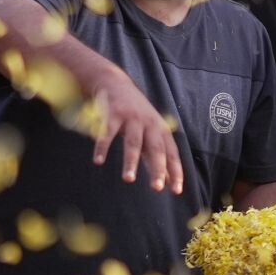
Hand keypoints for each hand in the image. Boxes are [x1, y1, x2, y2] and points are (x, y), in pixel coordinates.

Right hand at [81, 62, 183, 192]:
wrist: (116, 84)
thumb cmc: (136, 115)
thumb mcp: (150, 132)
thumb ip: (157, 155)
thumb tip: (166, 181)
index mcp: (161, 130)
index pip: (171, 153)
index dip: (175, 171)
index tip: (176, 190)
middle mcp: (149, 124)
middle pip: (156, 149)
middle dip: (157, 169)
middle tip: (156, 188)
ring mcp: (131, 118)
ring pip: (133, 142)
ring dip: (131, 161)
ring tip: (129, 179)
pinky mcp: (113, 113)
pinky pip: (108, 132)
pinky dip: (103, 147)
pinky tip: (99, 161)